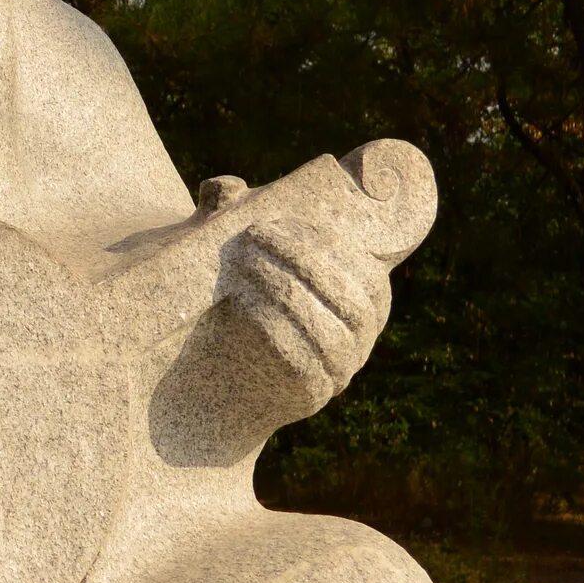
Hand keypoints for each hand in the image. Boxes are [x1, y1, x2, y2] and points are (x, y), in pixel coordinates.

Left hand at [224, 214, 392, 407]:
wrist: (218, 374)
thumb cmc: (239, 303)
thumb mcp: (240, 259)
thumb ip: (234, 220)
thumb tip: (219, 187)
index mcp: (360, 300)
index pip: (365, 272)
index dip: (327, 245)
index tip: (279, 223)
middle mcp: (360, 338)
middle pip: (355, 301)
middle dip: (305, 262)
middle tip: (253, 239)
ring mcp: (340, 371)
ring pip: (332, 332)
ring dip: (288, 292)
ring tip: (243, 266)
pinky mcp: (312, 395)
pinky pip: (305, 364)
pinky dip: (277, 330)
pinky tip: (244, 305)